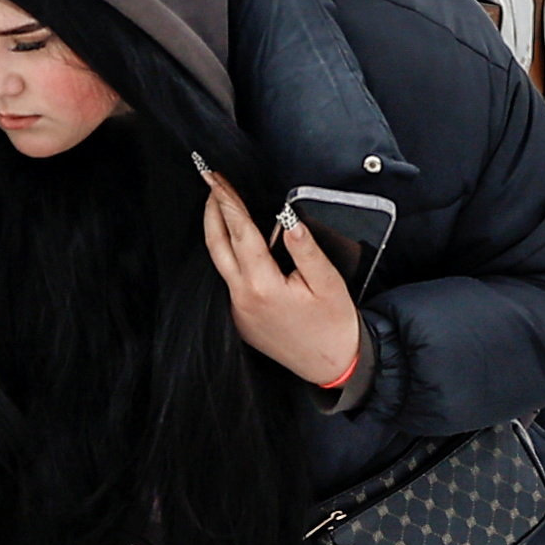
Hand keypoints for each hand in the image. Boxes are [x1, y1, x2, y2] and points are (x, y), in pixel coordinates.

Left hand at [201, 167, 364, 387]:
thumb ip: (306, 249)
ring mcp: (238, 311)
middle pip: (217, 245)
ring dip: (218, 231)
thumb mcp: (328, 283)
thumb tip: (289, 219)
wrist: (332, 366)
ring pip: (220, 262)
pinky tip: (240, 242)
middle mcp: (243, 298)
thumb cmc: (333, 325)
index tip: (217, 178)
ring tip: (222, 205)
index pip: (240, 232)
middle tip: (211, 182)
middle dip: (212, 210)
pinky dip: (230, 255)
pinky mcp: (241, 320)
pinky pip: (230, 280)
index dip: (227, 201)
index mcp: (263, 286)